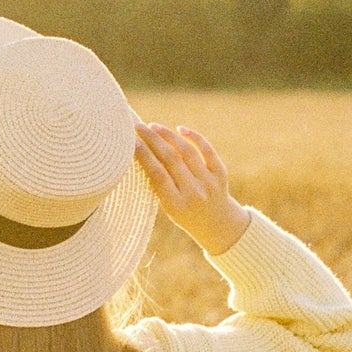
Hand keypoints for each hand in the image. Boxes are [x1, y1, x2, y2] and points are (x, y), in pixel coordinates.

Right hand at [134, 122, 251, 255]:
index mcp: (176, 204)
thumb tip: (141, 153)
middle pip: (170, 159)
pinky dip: (194, 138)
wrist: (217, 225)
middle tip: (138, 126)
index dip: (143, 155)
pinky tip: (180, 129)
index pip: (157, 174)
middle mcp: (194, 193)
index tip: (131, 141)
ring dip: (168, 136)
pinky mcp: (220, 174)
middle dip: (152, 140)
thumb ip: (158, 185)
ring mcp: (209, 183)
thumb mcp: (167, 207)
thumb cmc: (184, 213)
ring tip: (154, 126)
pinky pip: (207, 151)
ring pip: (187, 152)